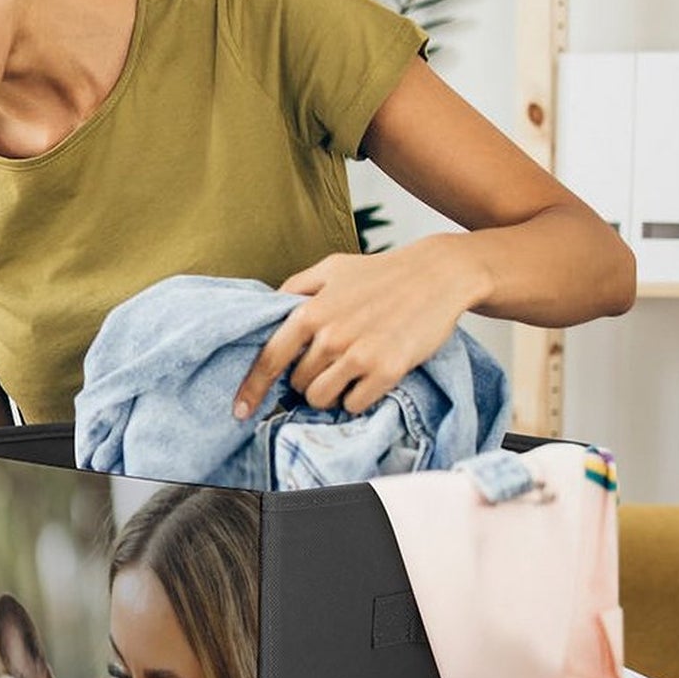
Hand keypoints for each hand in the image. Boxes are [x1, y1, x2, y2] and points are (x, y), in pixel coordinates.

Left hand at [232, 236, 491, 419]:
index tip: (240, 410)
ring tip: (349, 373)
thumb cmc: (383, 273)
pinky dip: (357, 398)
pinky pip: (353, 405)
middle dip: (308, 381)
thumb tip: (268, 311)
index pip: (270, 359)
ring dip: (331, 394)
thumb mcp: (332, 267)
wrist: (438, 274)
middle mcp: (330, 335)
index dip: (252, 388)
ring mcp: (358, 354)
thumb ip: (296, 288)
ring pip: (322, 399)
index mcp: (311, 310)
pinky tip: (369, 378)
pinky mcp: (386, 371)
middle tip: (332, 365)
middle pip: (298, 385)